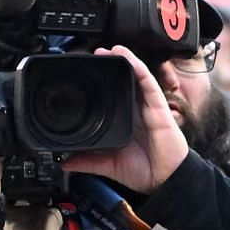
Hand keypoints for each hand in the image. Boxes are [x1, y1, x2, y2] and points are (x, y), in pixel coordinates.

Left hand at [64, 46, 189, 192]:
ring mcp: (148, 107)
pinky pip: (149, 82)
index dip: (102, 83)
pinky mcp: (159, 107)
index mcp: (126, 121)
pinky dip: (139, 67)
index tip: (85, 75)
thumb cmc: (145, 171)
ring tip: (107, 49)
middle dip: (110, 66)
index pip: (113, 96)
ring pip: (136, 77)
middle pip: (124, 81)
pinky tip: (128, 57)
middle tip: (92, 55)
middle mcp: (137, 111)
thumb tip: (64, 162)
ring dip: (124, 60)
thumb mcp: (108, 165)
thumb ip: (87, 162)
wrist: (165, 180)